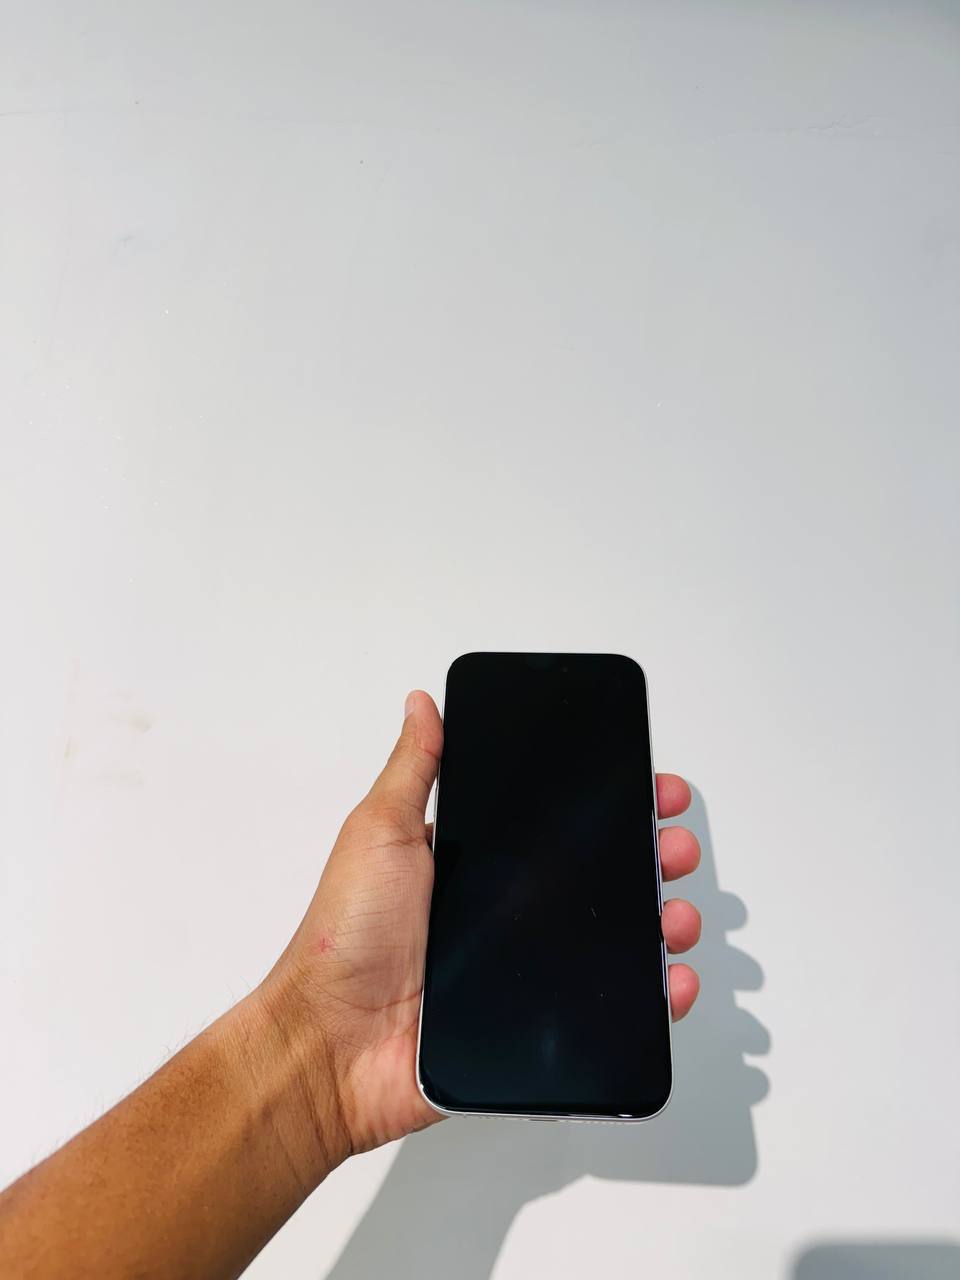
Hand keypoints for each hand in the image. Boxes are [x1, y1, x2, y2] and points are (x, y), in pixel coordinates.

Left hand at [259, 691, 701, 1159]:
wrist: (333, 1044)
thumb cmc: (345, 937)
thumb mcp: (378, 833)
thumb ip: (413, 769)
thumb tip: (422, 704)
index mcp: (477, 866)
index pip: (558, 826)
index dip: (607, 805)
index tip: (649, 786)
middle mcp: (507, 914)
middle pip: (599, 880)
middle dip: (652, 856)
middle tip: (675, 844)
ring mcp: (525, 971)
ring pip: (614, 941)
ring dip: (662, 922)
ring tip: (677, 913)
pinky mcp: (536, 1027)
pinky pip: (608, 1010)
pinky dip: (652, 997)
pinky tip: (672, 979)